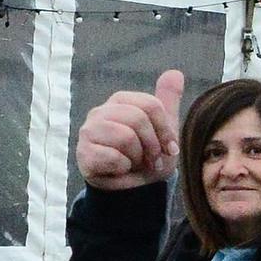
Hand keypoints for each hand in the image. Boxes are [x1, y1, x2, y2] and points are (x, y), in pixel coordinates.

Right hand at [76, 69, 183, 190]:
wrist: (132, 188)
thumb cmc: (146, 157)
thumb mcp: (163, 130)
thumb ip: (166, 102)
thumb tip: (176, 73)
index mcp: (121, 102)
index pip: (151, 105)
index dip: (165, 130)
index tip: (169, 147)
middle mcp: (101, 112)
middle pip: (138, 119)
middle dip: (153, 145)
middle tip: (151, 158)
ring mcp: (89, 131)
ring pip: (125, 137)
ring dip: (138, 157)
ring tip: (134, 162)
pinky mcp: (84, 153)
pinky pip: (114, 157)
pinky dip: (124, 168)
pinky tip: (120, 169)